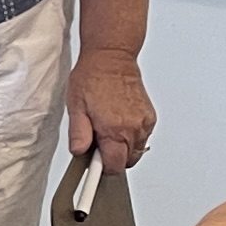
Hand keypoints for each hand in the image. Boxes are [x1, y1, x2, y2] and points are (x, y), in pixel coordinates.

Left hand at [62, 47, 153, 170]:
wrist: (112, 57)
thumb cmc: (92, 77)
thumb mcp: (76, 106)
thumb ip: (78, 133)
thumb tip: (79, 151)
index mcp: (114, 129)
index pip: (114, 166)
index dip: (102, 168)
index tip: (95, 165)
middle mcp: (133, 128)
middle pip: (126, 162)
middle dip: (112, 156)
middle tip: (98, 139)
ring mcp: (144, 123)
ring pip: (135, 151)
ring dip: (122, 147)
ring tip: (108, 127)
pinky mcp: (150, 117)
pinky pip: (142, 138)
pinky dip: (131, 136)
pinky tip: (119, 121)